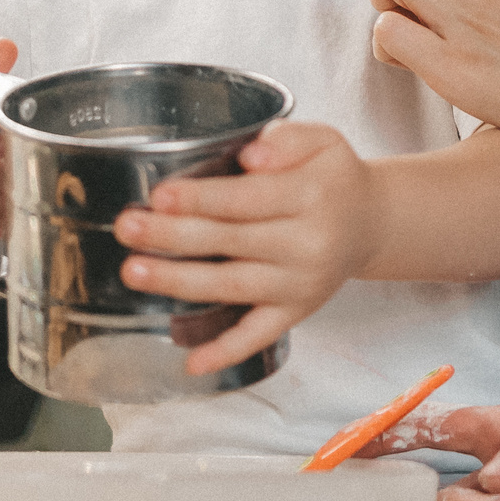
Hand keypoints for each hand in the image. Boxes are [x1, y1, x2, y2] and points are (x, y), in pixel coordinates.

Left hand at [112, 121, 383, 375]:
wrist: (371, 223)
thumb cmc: (334, 178)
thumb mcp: (323, 141)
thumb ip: (287, 140)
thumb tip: (250, 156)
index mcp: (311, 197)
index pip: (247, 199)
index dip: (201, 199)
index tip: (160, 196)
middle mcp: (306, 245)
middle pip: (231, 241)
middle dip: (173, 236)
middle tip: (128, 228)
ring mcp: (300, 284)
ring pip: (233, 287)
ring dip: (180, 282)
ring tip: (135, 272)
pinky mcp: (296, 312)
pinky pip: (258, 335)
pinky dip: (225, 351)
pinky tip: (191, 361)